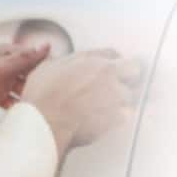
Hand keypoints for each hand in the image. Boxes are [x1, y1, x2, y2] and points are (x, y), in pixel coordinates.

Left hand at [0, 42, 50, 124]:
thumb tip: (45, 46)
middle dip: (38, 81)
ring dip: (28, 94)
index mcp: (4, 54)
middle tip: (53, 92)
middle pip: (26, 72)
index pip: (31, 55)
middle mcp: (1, 66)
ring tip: (42, 104)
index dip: (44, 63)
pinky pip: (10, 100)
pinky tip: (25, 112)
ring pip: (19, 87)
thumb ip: (25, 59)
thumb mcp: (4, 70)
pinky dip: (17, 105)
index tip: (59, 72)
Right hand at [22, 49, 141, 152]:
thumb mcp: (48, 67)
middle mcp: (109, 75)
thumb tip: (64, 63)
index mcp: (92, 60)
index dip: (110, 61)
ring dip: (122, 98)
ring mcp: (116, 97)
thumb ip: (64, 62)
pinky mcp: (117, 118)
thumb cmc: (43, 97)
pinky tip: (106, 119)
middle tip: (116, 82)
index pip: (113, 53)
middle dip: (127, 75)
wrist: (46, 122)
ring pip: (132, 94)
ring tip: (107, 105)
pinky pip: (126, 114)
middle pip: (133, 69)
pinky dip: (119, 117)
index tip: (108, 66)